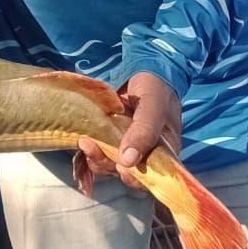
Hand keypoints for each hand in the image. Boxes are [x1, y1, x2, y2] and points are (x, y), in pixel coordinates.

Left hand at [77, 71, 181, 190]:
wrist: (143, 70)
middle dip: (108, 165)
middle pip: (126, 174)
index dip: (135, 178)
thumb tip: (128, 161)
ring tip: (85, 141)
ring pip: (109, 165)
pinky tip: (83, 139)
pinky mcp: (109, 140)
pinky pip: (99, 153)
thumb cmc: (156, 89)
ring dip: (95, 157)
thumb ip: (144, 131)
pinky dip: (89, 150)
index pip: (151, 177)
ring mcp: (126, 148)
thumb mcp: (154, 106)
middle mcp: (145, 155)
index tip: (121, 168)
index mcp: (164, 153)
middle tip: (94, 148)